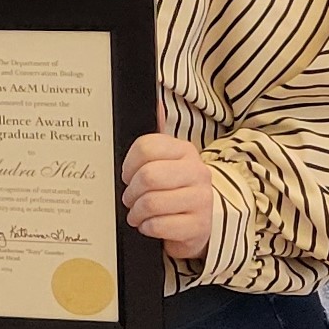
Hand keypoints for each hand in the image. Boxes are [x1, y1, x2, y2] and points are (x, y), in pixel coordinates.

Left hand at [121, 131, 213, 260]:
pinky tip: (151, 225)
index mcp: (184, 151)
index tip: (127, 176)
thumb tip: (155, 100)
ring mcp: (201, 199)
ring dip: (136, 213)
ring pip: (151, 203)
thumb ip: (156, 137)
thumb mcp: (165, 162)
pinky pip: (159, 225)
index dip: (127, 166)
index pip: (145, 148)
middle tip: (130, 199)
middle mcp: (197, 171)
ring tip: (138, 214)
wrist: (198, 222)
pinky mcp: (198, 225)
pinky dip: (147, 228)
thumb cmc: (173, 190)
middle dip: (130, 192)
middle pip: (147, 176)